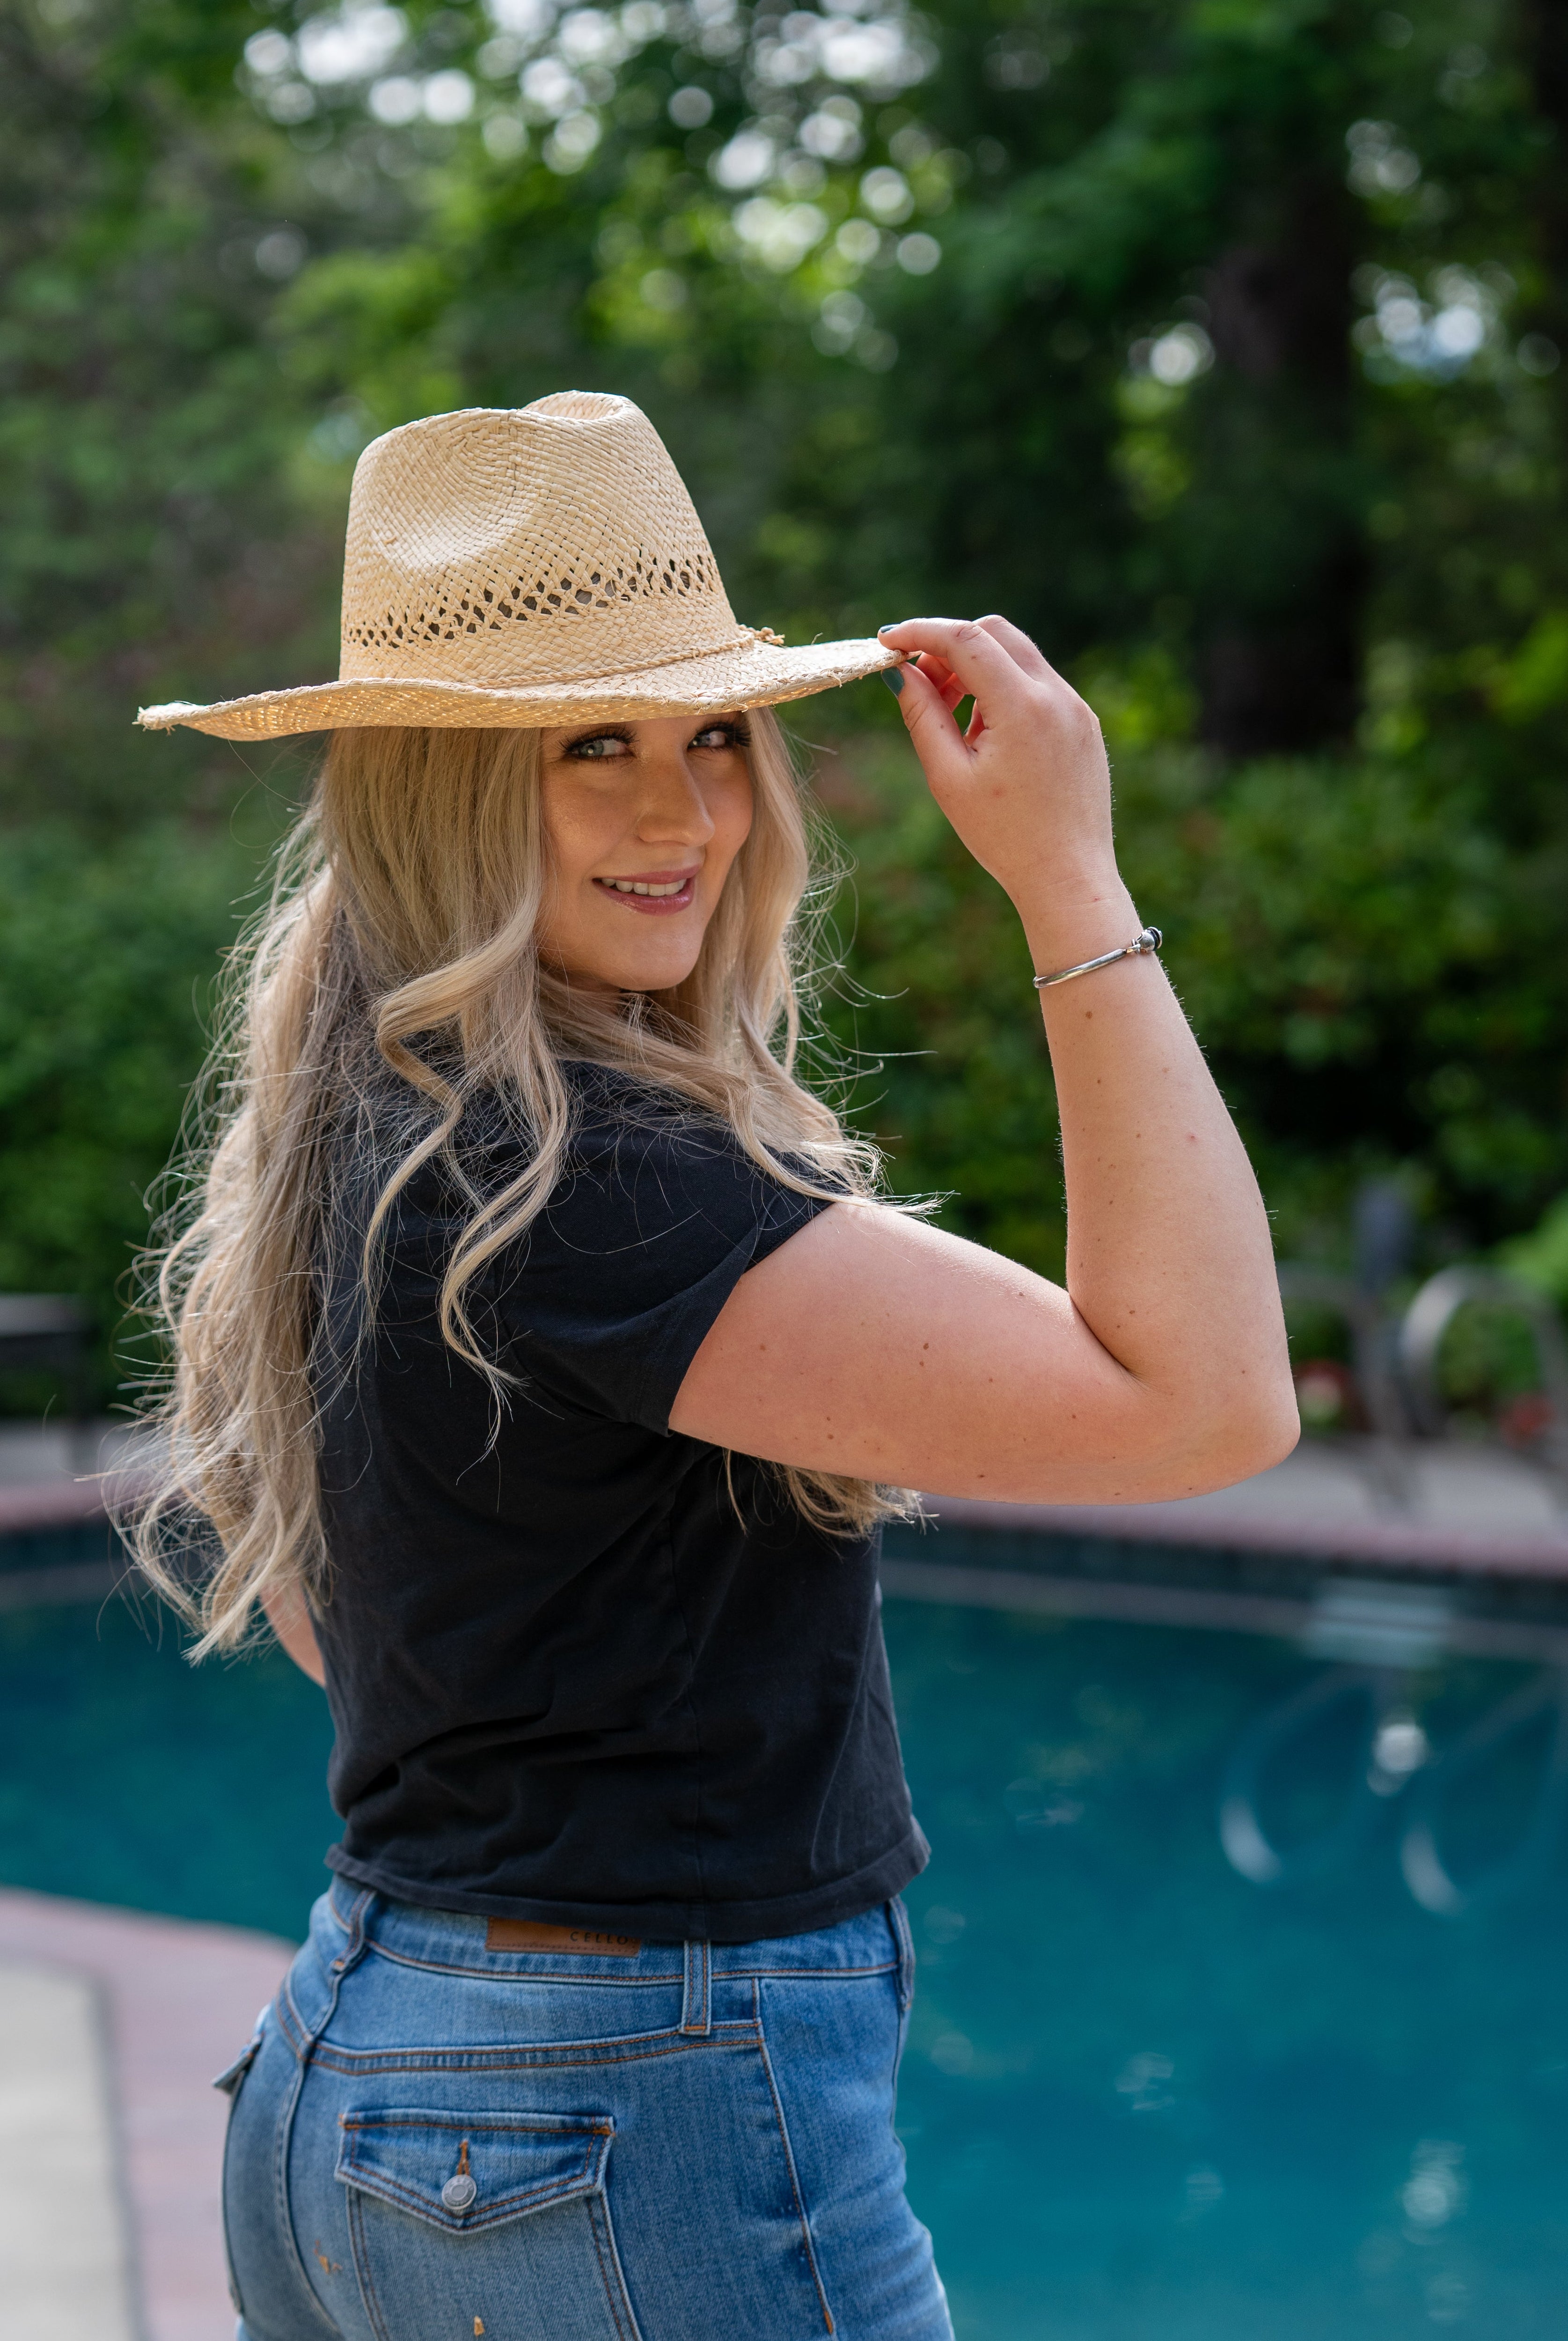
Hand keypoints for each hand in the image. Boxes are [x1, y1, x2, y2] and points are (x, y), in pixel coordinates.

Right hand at [877, 615, 1129, 960]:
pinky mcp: (1084, 723)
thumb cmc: (1004, 837)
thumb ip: (923, 716)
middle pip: (995, 632)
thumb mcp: (949, 778)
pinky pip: (1039, 685)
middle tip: (923, 687)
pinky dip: (1005, 692)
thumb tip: (901, 671)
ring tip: (957, 726)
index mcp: (1022, 707)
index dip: (920, 632)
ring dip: (978, 670)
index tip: (888, 642)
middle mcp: (1056, 695)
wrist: (1069, 877)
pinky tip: (991, 741)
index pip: (965, 638)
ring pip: (1018, 655)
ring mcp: (1076, 707)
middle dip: (950, 647)